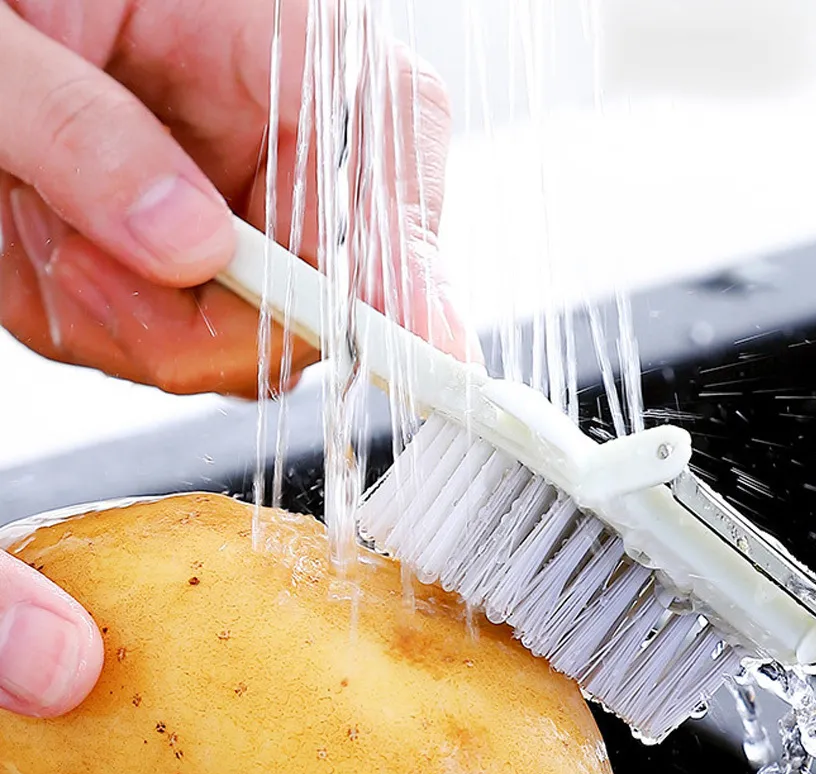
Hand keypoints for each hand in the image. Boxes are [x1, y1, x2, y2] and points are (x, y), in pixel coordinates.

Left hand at [0, 0, 470, 398]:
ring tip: (30, 213)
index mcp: (283, 46)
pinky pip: (168, 343)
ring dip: (114, 311)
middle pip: (310, 302)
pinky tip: (41, 232)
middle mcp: (285, 141)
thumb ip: (87, 137)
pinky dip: (86, 311)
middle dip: (189, 319)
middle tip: (78, 261)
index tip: (433, 353)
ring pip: (233, 346)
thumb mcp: (8, 38)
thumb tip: (193, 250)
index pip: (384, 172)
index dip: (409, 279)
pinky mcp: (198, 259)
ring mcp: (244, 210)